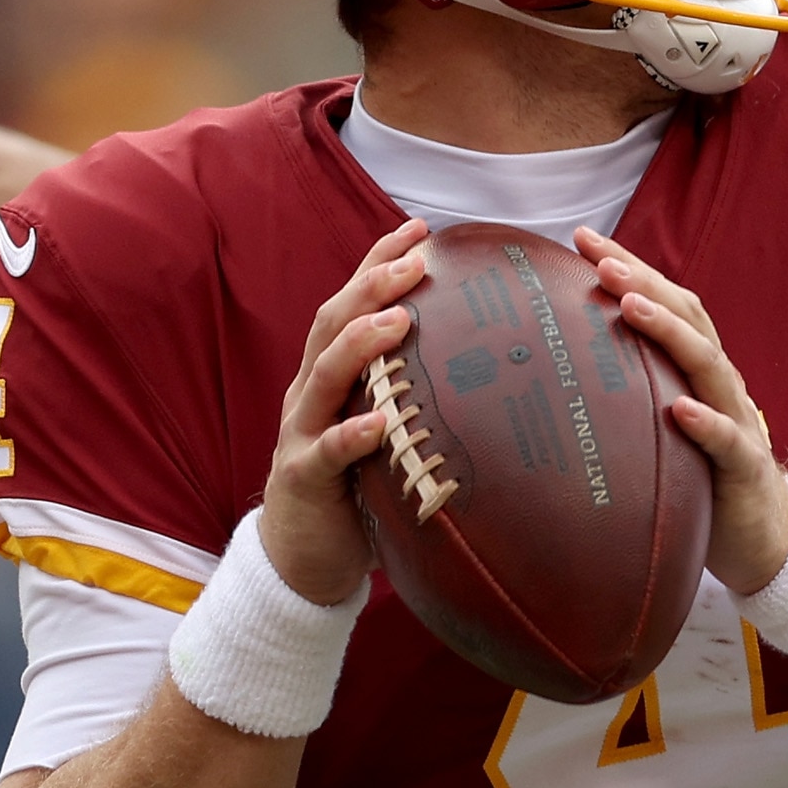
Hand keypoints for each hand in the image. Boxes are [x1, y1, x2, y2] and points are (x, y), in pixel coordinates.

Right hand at [262, 221, 429, 604]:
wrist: (302, 558)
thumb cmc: (354, 487)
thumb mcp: (383, 429)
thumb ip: (411, 395)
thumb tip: (485, 362)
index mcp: (331, 376)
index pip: (351, 304)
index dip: (379, 263)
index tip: (420, 229)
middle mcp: (311, 393)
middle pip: (333, 323)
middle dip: (372, 286)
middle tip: (415, 260)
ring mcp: (302, 433)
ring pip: (323, 376)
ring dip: (360, 345)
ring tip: (397, 321)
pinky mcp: (304, 478)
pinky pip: (327, 452)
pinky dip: (353, 434)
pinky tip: (380, 422)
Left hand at [576, 227, 787, 592]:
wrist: (763, 539)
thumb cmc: (700, 479)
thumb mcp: (658, 429)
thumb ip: (625, 397)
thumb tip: (552, 375)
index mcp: (695, 371)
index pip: (667, 304)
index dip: (631, 268)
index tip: (582, 240)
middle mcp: (719, 385)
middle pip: (688, 319)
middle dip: (645, 283)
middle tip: (600, 259)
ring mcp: (737, 422)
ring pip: (708, 366)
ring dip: (669, 333)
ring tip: (631, 307)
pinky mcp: (745, 468)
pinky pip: (726, 441)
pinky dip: (705, 422)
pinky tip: (680, 410)